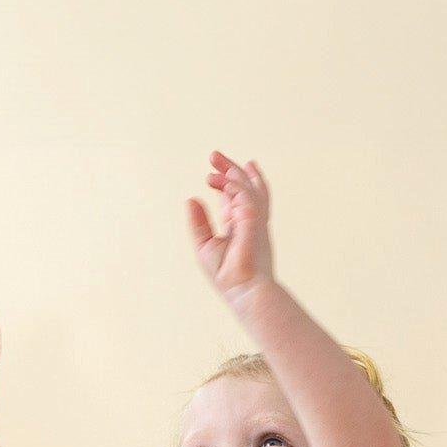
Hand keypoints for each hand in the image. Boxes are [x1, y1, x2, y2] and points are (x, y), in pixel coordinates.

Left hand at [187, 150, 274, 307]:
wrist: (243, 290)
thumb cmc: (226, 275)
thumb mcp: (204, 245)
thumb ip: (198, 223)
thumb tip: (191, 199)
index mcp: (238, 225)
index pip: (234, 197)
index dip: (225, 182)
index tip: (210, 174)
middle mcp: (249, 219)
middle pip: (243, 186)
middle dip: (230, 169)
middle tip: (213, 155)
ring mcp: (255, 220)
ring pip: (248, 187)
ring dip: (231, 175)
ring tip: (212, 169)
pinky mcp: (256, 222)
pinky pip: (247, 196)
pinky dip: (235, 187)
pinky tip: (221, 182)